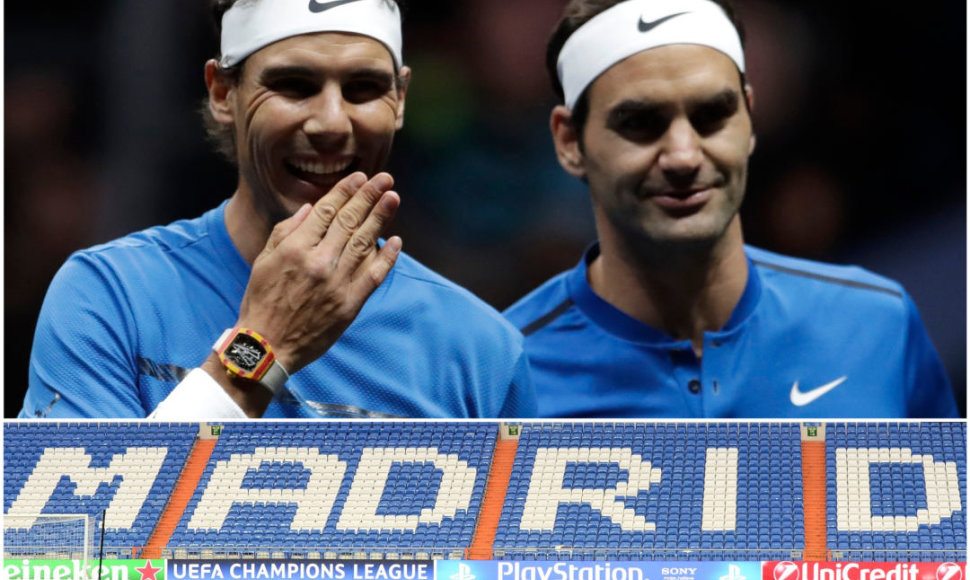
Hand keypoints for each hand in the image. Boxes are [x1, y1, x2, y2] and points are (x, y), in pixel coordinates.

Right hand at [236, 171, 401, 372]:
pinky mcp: (349, 304)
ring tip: (393, 198)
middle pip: (348, 222)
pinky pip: (373, 276)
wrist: (267, 346)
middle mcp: (318, 262)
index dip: (345, 192)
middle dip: (368, 196)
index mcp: (295, 249)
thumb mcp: (263, 261)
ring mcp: (336, 284)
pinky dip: (386, 257)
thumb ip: (286, 232)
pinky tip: (395, 240)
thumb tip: (310, 208)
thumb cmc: (261, 302)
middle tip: (385, 179)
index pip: (325, 211)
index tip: (359, 177)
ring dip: (380, 218)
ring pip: (363, 243)